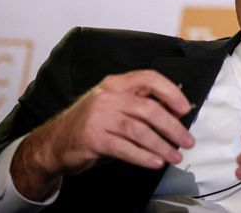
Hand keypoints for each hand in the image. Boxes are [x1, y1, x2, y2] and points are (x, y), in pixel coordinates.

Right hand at [11, 70, 194, 200]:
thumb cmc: (93, 122)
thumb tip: (176, 112)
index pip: (149, 78)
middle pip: (149, 109)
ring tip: (174, 156)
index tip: (185, 108)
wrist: (55, 141)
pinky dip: (143, 157)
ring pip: (139, 131)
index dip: (171, 92)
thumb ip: (140, 104)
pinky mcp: (92, 139)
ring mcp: (99, 117)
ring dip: (161, 145)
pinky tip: (155, 162)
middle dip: (172, 127)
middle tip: (186, 140)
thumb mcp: (115, 105)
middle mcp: (108, 97)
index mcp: (117, 84)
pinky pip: (125, 148)